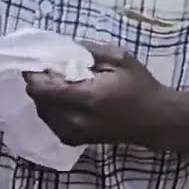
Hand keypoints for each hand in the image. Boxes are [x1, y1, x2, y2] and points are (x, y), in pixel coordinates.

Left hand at [23, 42, 172, 146]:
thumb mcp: (120, 59)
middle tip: (49, 71)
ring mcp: (73, 133)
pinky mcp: (73, 140)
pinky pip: (51, 122)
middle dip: (39, 83)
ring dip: (44, 96)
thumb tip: (63, 47)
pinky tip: (64, 99)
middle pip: (38, 100)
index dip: (33, 74)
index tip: (36, 62)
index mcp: (86, 98)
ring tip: (58, 84)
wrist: (156, 120)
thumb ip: (90, 50)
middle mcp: (75, 119)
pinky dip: (51, 109)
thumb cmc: (140, 87)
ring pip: (42, 112)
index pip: (42, 89)